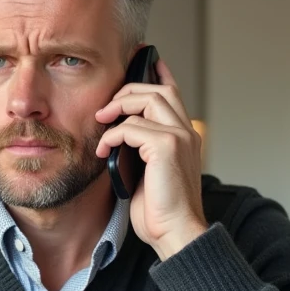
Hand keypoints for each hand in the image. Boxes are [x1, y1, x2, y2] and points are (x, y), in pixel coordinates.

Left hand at [95, 57, 207, 259]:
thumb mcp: (147, 172)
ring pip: (147, 99)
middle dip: (128, 89)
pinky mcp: (167, 145)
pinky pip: (131, 126)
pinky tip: (104, 150)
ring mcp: (180, 136)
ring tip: (101, 122)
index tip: (143, 57)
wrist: (175, 232)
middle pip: (158, 89)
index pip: (173, 93)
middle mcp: (188, 131)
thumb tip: (116, 134)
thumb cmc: (160, 210)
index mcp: (186, 136)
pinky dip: (112, 135)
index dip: (158, 73)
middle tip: (105, 107)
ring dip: (118, 107)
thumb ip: (139, 148)